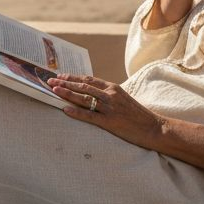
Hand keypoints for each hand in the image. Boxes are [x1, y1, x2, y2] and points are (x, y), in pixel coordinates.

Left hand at [48, 74, 162, 148]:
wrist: (154, 127)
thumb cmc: (138, 115)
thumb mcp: (123, 99)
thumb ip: (108, 95)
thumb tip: (92, 94)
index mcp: (113, 88)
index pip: (88, 79)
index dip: (72, 77)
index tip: (60, 76)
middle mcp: (110, 94)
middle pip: (83, 86)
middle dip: (64, 83)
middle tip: (49, 80)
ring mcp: (110, 108)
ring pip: (84, 97)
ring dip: (67, 93)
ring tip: (53, 90)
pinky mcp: (110, 121)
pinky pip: (89, 116)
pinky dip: (76, 112)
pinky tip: (64, 109)